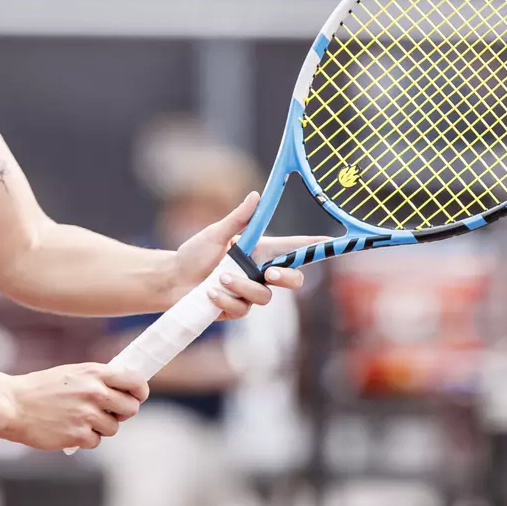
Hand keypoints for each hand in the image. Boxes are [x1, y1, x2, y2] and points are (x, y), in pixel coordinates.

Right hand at [0, 363, 148, 450]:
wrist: (12, 405)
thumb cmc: (41, 389)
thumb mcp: (72, 373)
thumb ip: (98, 379)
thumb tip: (124, 390)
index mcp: (95, 373)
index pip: (135, 381)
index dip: (140, 391)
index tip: (137, 396)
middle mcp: (94, 392)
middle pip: (130, 408)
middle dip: (122, 413)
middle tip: (108, 412)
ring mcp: (86, 414)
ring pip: (113, 428)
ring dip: (101, 427)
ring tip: (79, 419)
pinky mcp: (78, 435)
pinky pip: (96, 441)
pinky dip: (85, 439)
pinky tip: (68, 429)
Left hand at [171, 191, 311, 319]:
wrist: (172, 280)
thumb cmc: (193, 253)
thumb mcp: (216, 233)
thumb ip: (238, 218)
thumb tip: (256, 196)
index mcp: (259, 250)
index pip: (294, 247)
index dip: (316, 246)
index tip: (334, 242)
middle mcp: (259, 272)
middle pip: (293, 278)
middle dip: (287, 277)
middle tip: (269, 273)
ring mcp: (250, 293)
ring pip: (264, 295)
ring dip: (241, 286)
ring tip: (218, 278)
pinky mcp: (237, 309)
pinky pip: (242, 309)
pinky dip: (225, 299)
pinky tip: (210, 293)